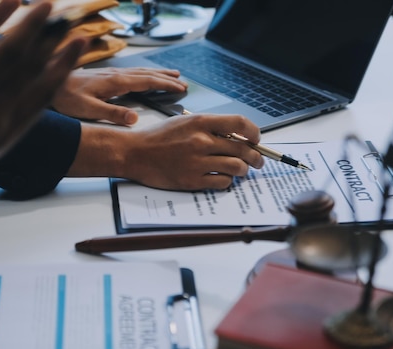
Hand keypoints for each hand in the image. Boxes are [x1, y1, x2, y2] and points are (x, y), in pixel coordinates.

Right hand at [0, 1, 84, 209]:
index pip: (11, 52)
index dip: (32, 27)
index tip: (48, 6)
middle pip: (32, 70)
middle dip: (54, 41)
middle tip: (73, 19)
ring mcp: (2, 132)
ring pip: (40, 93)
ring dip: (62, 66)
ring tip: (79, 46)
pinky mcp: (3, 144)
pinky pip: (34, 113)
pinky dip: (48, 92)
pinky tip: (56, 81)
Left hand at [51, 66, 187, 124]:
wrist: (49, 84)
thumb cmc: (65, 98)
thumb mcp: (88, 110)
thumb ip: (112, 113)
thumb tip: (134, 118)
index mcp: (115, 82)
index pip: (147, 81)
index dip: (166, 84)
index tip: (181, 87)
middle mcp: (115, 75)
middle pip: (147, 74)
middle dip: (166, 78)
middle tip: (183, 82)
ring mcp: (110, 74)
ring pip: (140, 71)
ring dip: (158, 73)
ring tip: (172, 74)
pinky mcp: (105, 76)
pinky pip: (132, 73)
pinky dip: (144, 73)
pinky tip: (145, 76)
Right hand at [68, 113, 264, 189]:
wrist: (135, 154)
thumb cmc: (158, 138)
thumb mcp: (185, 122)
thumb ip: (210, 127)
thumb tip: (236, 136)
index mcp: (200, 122)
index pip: (240, 123)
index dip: (254, 132)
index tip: (256, 138)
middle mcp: (202, 141)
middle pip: (243, 149)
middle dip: (256, 156)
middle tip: (258, 160)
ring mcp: (198, 162)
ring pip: (237, 167)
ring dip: (244, 170)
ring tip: (242, 170)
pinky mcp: (193, 180)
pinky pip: (222, 182)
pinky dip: (227, 181)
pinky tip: (223, 178)